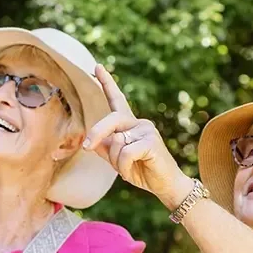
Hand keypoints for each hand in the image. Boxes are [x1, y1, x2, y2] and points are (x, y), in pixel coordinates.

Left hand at [87, 66, 192, 205]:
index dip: (106, 83)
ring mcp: (147, 130)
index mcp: (129, 124)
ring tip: (127, 169)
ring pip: (116, 142)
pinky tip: (132, 172)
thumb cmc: (141, 171)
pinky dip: (123, 166)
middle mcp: (139, 123)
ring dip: (115, 161)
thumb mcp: (116, 160)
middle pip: (111, 120)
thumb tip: (92, 141)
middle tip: (87, 148)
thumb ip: (104, 147)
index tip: (96, 66)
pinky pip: (125, 153)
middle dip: (96, 133)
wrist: (165, 185)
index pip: (116, 100)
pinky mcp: (152, 142)